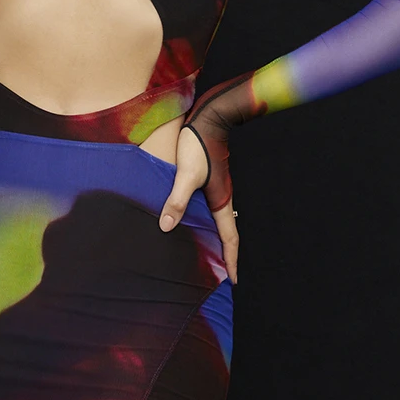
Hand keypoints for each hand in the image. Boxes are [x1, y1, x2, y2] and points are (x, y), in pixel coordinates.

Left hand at [157, 125, 238, 283]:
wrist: (208, 119)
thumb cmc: (199, 145)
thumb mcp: (186, 174)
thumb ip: (176, 201)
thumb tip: (166, 227)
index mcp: (220, 201)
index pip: (229, 238)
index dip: (231, 260)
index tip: (233, 280)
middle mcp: (221, 198)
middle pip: (225, 234)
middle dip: (225, 255)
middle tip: (222, 275)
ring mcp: (215, 191)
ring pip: (216, 223)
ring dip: (215, 240)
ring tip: (208, 256)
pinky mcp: (207, 182)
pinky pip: (207, 211)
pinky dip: (204, 224)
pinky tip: (192, 226)